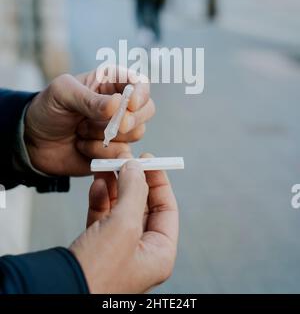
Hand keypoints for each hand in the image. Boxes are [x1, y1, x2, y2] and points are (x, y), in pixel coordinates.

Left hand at [24, 68, 154, 175]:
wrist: (32, 142)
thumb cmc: (48, 109)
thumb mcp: (62, 93)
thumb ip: (89, 98)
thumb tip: (118, 104)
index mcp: (110, 82)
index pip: (140, 83)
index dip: (141, 94)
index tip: (130, 104)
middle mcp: (120, 105)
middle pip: (147, 109)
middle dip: (129, 120)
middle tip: (110, 127)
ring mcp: (118, 129)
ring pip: (136, 133)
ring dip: (106, 136)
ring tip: (81, 132)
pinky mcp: (114, 151)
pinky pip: (122, 154)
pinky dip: (101, 153)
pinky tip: (82, 146)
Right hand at [70, 157, 178, 292]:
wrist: (57, 290)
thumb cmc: (96, 272)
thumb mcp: (123, 226)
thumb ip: (133, 192)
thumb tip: (135, 166)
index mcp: (158, 253)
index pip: (166, 209)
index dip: (159, 182)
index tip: (148, 160)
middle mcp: (141, 252)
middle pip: (143, 206)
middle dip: (133, 181)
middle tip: (125, 159)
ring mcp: (118, 250)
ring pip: (120, 208)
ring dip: (115, 185)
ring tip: (108, 166)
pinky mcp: (96, 247)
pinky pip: (103, 216)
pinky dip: (100, 198)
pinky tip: (97, 184)